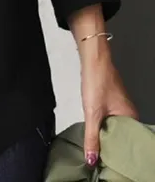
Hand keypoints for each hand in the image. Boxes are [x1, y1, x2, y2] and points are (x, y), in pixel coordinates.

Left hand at [81, 53, 137, 167]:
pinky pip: (110, 118)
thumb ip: (92, 137)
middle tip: (100, 160)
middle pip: (121, 136)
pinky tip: (95, 131)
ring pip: (115, 127)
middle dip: (111, 147)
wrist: (93, 59)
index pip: (128, 145)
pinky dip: (103, 126)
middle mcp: (130, 113)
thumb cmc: (97, 84)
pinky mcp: (112, 100)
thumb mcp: (92, 113)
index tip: (108, 164)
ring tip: (97, 149)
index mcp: (132, 118)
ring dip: (106, 136)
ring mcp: (121, 106)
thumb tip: (91, 161)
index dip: (117, 155)